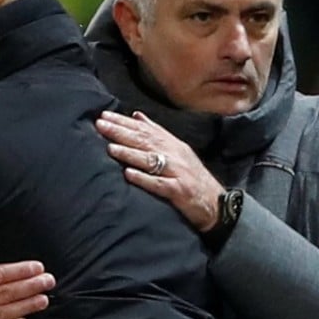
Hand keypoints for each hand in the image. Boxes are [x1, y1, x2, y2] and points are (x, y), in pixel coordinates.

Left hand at [96, 110, 224, 231]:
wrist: (217, 204)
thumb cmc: (192, 177)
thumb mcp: (177, 151)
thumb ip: (157, 133)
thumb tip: (136, 116)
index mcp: (172, 145)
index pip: (145, 129)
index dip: (124, 122)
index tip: (104, 115)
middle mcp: (175, 155)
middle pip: (145, 140)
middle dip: (121, 132)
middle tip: (100, 124)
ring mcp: (178, 172)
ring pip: (151, 160)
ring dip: (129, 153)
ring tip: (110, 148)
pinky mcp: (179, 191)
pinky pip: (159, 184)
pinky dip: (144, 179)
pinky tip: (129, 174)